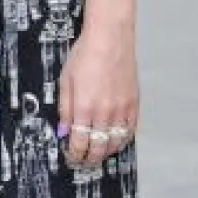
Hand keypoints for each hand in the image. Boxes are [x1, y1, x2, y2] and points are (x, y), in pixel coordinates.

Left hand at [57, 23, 138, 168]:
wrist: (110, 38)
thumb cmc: (85, 54)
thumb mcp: (65, 81)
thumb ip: (64, 108)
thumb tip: (64, 131)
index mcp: (84, 108)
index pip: (79, 143)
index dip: (74, 155)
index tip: (71, 156)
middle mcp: (104, 112)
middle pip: (98, 148)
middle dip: (89, 158)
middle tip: (83, 159)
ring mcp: (122, 109)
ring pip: (116, 143)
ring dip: (106, 152)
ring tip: (98, 152)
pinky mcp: (134, 103)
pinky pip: (130, 131)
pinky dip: (122, 139)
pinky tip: (115, 140)